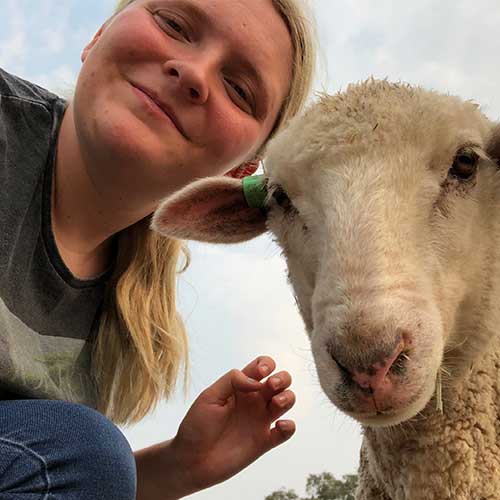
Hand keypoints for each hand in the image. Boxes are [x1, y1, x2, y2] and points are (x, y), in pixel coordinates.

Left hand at [171, 356, 295, 493]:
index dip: (267, 364)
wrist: (190, 460)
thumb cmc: (196, 425)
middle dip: (282, 378)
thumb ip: (232, 380)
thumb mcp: (209, 396)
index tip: (260, 373)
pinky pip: (286, 432)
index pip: (262, 366)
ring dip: (289, 397)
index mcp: (240, 387)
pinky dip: (289, 426)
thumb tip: (256, 381)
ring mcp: (260, 420)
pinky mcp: (264, 442)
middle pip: (281, 380)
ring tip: (277, 403)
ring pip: (287, 401)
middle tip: (271, 386)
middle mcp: (253, 401)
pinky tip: (279, 426)